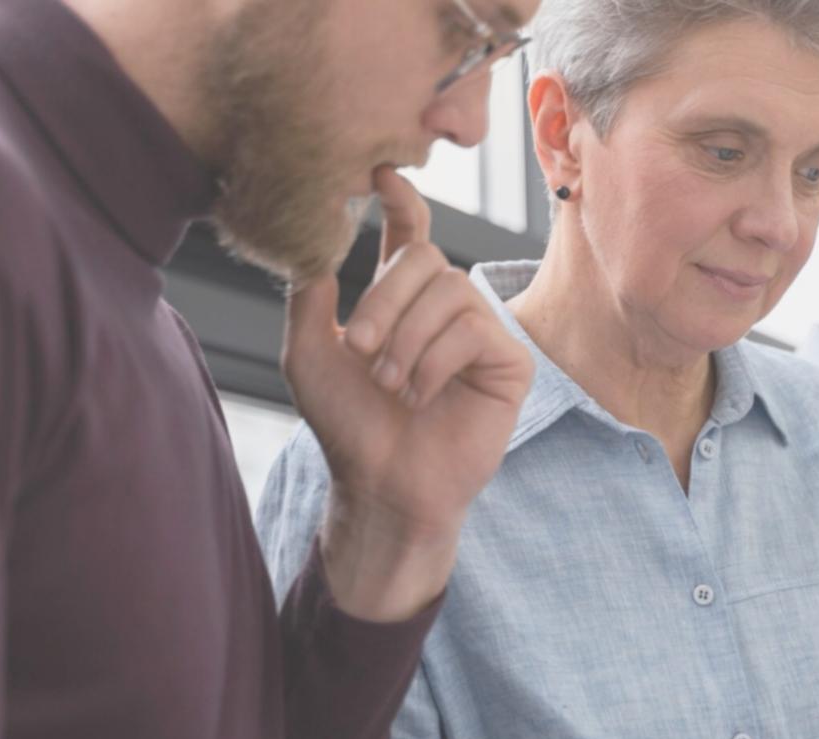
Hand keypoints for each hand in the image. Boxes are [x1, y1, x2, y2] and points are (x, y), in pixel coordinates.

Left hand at [284, 166, 533, 620]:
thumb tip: (313, 232)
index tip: (379, 173)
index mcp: (403, 300)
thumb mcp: (309, 351)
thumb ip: (309, 292)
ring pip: (451, 291)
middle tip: (360, 350)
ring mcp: (482, 332)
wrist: (383, 484)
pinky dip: (437, 362)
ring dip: (408, 338)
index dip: (402, 199)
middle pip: (425, 258)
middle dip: (385, 299)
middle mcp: (446, 308)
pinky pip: (474, 330)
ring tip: (391, 385)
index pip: (411, 232)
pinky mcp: (510, 362)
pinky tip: (422, 396)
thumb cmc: (348, 427)